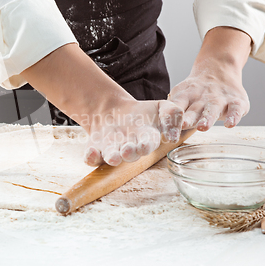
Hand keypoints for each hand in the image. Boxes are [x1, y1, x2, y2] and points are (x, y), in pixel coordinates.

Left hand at [20, 43, 182, 166]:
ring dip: (113, 157)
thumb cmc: (142, 113)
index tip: (145, 144)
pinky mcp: (96, 150)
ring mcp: (112, 150)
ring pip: (112, 158)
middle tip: (128, 150)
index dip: (146, 145)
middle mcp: (129, 148)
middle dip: (130, 153)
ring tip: (113, 156)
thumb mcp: (162, 107)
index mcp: (147, 140)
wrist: (114, 111)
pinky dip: (91, 157)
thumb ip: (173, 115)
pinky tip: (91, 152)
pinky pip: (92, 158)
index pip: (148, 144)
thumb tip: (172, 136)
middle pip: (130, 154)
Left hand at [169, 27, 251, 130]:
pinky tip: (230, 124)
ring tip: (203, 127)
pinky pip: (236, 109)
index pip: (177, 107)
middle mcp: (202, 98)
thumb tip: (156, 128)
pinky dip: (233, 116)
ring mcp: (219, 99)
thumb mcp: (182, 95)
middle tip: (183, 126)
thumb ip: (173, 110)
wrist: (218, 69)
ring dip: (208, 118)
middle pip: (194, 109)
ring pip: (213, 109)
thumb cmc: (196, 91)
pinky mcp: (236, 102)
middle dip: (189, 118)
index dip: (172, 118)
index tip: (167, 130)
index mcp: (185, 97)